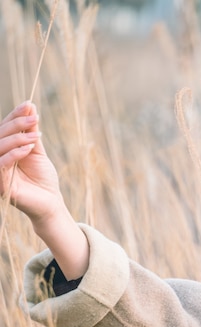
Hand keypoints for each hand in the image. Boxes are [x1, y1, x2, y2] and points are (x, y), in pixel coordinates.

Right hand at [0, 101, 62, 222]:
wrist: (50, 202)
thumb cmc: (43, 178)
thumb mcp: (37, 152)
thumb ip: (31, 133)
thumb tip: (30, 109)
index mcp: (3, 151)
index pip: (4, 129)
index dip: (14, 116)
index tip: (29, 105)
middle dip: (16, 124)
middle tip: (34, 118)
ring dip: (16, 139)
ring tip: (35, 136)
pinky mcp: (1, 185)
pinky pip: (1, 166)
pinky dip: (14, 155)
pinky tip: (28, 149)